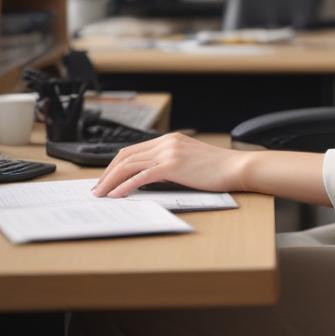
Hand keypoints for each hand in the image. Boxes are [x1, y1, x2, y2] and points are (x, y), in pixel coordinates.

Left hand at [91, 133, 250, 197]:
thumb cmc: (218, 168)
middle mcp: (166, 142)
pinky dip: (125, 186)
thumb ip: (169, 163)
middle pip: (125, 155)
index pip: (133, 150)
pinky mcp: (172, 166)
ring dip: (111, 181)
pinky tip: (117, 196)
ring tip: (101, 195)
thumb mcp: (189, 160)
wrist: (236, 167)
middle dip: (107, 173)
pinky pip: (141, 176)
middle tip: (98, 189)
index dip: (115, 165)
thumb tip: (147, 179)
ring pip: (129, 165)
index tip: (106, 179)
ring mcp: (169, 152)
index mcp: (170, 139)